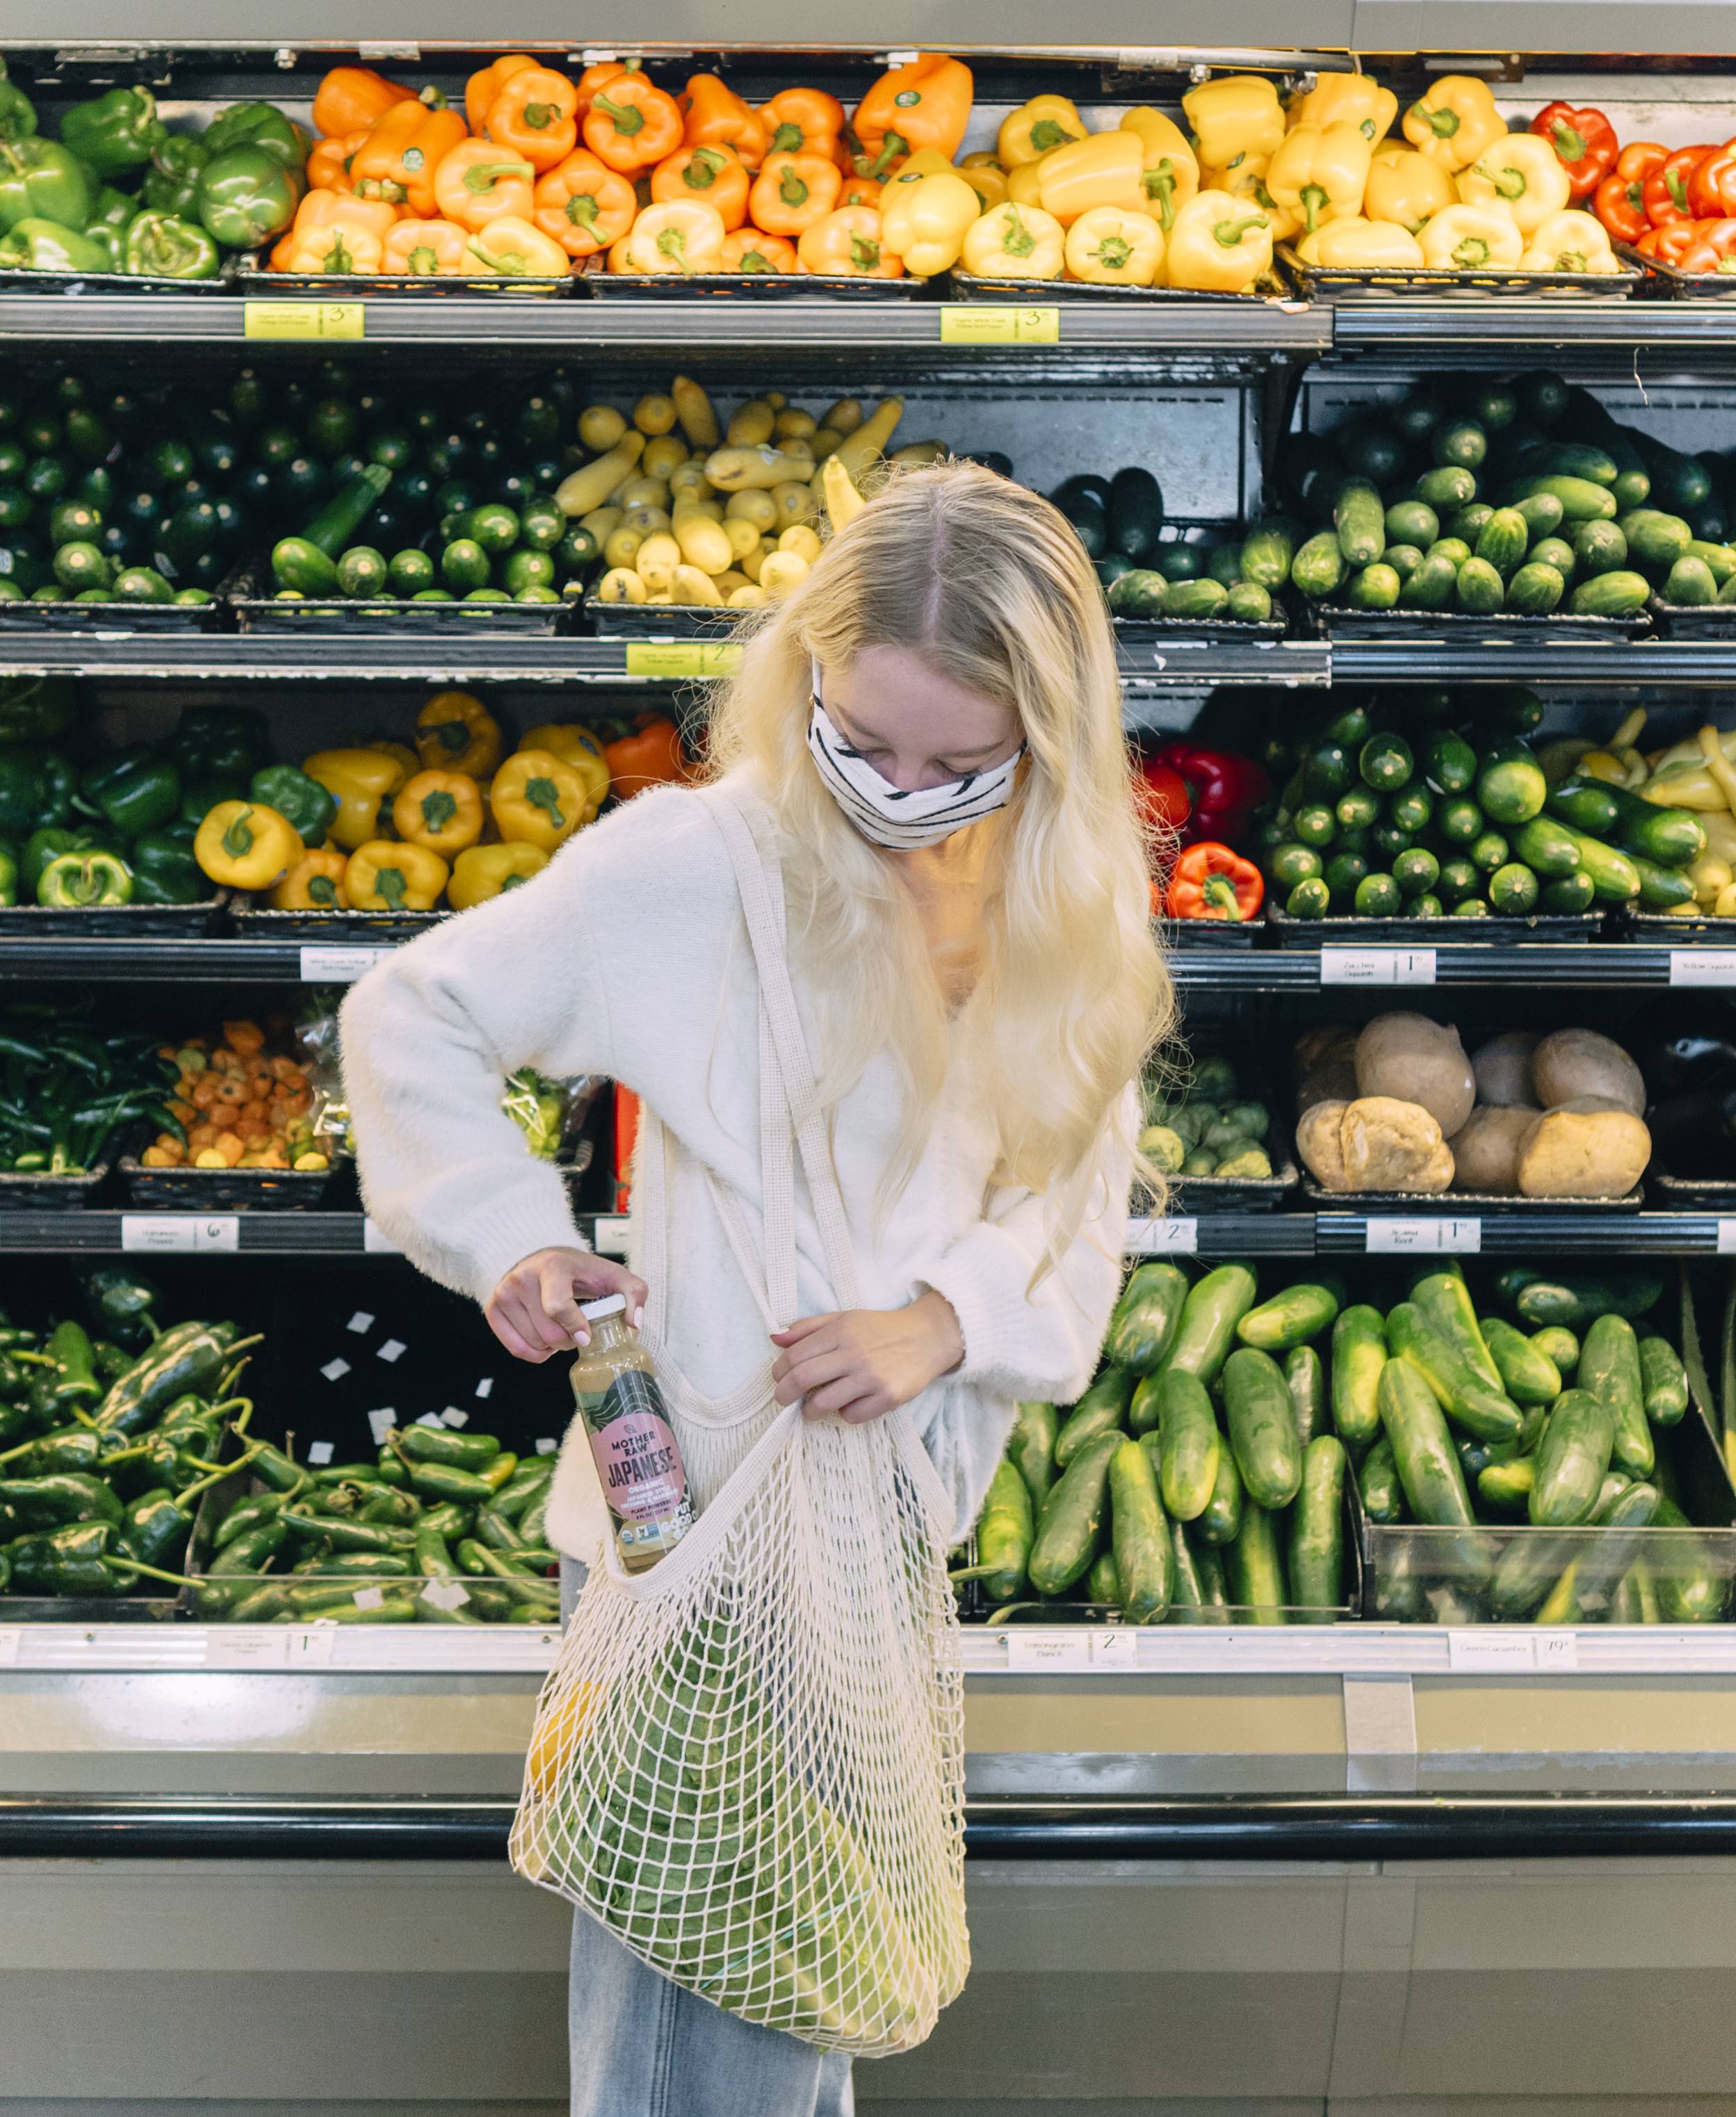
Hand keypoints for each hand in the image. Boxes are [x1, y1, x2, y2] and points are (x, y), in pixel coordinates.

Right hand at [486, 1247, 649, 1362]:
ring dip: (552, 1346)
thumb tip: (634, 1322)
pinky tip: (543, 1338)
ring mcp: (504, 1293)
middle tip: (575, 1329)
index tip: (585, 1336)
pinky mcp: (493, 1309)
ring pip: (534, 1343)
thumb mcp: (613, 1275)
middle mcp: (522, 1278)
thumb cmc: (580, 1271)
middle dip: (567, 1339)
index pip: (557, 1306)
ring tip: (558, 1328)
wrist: (542, 1258)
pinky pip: (516, 1350)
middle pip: (548, 1333)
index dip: (574, 1327)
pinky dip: (535, 1353)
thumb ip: (634, 1293)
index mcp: (553, 1266)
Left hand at [769, 1291, 963, 1423]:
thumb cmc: (881, 1329)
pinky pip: (852, 1415)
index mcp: (841, 1331)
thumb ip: (808, 1327)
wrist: (927, 1337)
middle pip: (803, 1379)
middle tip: (783, 1400)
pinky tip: (849, 1404)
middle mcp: (854, 1353)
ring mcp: (872, 1377)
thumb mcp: (845, 1318)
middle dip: (784, 1394)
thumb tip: (775, 1338)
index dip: (778, 1371)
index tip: (778, 1378)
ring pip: (824, 1403)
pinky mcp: (889, 1397)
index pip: (795, 1355)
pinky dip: (844, 1413)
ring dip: (810, 1411)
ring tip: (812, 1409)